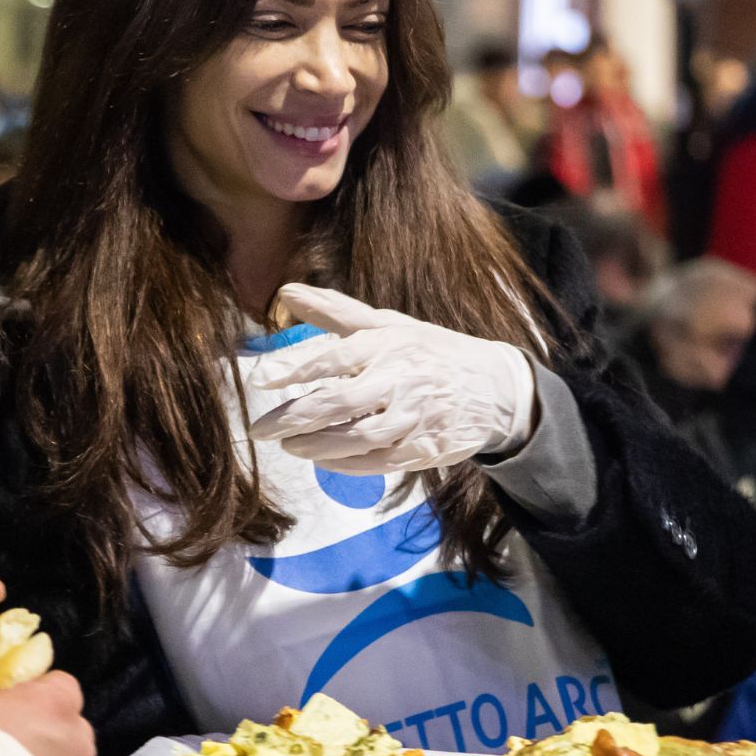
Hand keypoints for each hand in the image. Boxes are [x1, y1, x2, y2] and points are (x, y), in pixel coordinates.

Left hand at [245, 284, 537, 474]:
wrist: (495, 387)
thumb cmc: (429, 352)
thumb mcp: (387, 325)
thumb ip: (334, 311)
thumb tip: (285, 291)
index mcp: (387, 342)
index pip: (334, 355)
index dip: (293, 367)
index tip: (260, 379)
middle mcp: (401, 377)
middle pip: (340, 401)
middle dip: (295, 417)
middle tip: (260, 429)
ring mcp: (416, 415)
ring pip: (359, 437)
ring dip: (318, 446)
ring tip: (290, 446)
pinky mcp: (427, 447)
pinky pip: (380, 461)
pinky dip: (347, 464)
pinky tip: (323, 461)